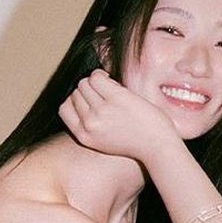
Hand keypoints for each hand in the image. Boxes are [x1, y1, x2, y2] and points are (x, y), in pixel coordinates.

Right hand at [57, 69, 178, 161]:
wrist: (157, 147)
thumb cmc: (135, 142)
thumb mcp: (102, 142)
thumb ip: (90, 125)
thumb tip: (80, 96)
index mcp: (84, 136)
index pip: (64, 108)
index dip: (75, 100)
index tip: (90, 100)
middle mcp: (89, 124)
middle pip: (76, 93)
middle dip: (89, 90)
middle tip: (104, 94)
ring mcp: (101, 111)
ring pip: (85, 83)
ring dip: (96, 82)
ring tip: (110, 89)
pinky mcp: (116, 98)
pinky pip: (97, 77)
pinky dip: (102, 75)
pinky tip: (113, 81)